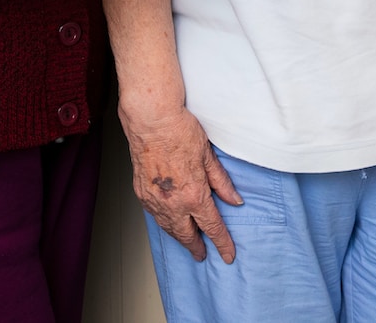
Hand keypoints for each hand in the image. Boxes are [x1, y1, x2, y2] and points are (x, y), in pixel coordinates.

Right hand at [120, 103, 242, 262]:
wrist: (151, 120)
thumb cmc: (179, 131)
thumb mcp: (209, 156)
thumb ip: (221, 182)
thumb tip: (234, 199)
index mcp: (194, 194)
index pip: (212, 227)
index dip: (222, 243)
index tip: (228, 254)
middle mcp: (173, 202)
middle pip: (187, 234)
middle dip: (196, 247)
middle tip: (202, 253)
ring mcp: (155, 199)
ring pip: (168, 227)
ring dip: (179, 236)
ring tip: (187, 240)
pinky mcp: (141, 192)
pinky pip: (155, 215)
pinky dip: (164, 222)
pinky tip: (169, 221)